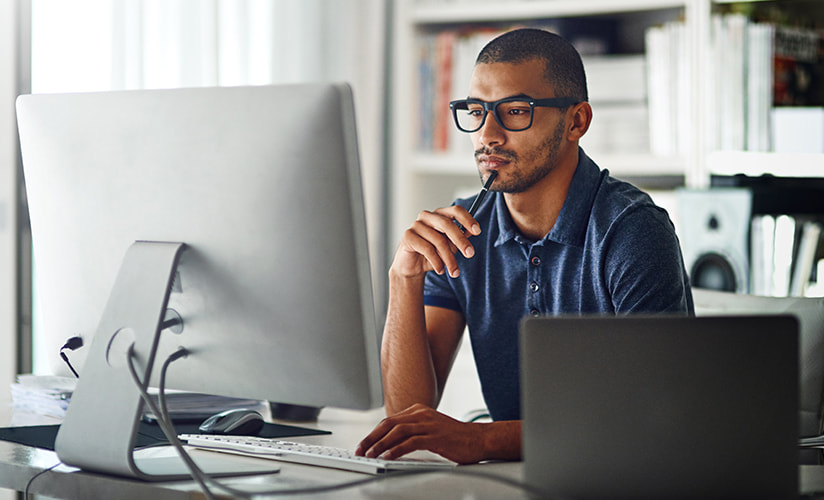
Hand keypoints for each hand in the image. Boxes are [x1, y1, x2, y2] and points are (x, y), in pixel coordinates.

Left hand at [355, 403, 488, 464]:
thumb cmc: (455, 438)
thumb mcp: (430, 429)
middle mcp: (421, 414)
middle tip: (360, 450)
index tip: (363, 445)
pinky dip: (396, 450)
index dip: (373, 433)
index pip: (389, 421)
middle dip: (371, 438)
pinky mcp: (436, 437)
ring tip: (370, 455)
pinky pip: (411, 442)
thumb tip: (390, 445)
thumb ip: (412, 432)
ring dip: (380, 444)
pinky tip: (388, 457)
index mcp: (418, 411)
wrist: (479, 439)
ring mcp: (428, 424)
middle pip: (388, 424)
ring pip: (397, 432)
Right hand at [392, 207, 480, 279]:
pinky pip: (427, 249)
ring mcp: (416, 225)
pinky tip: (440, 270)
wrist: (412, 267)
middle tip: (470, 254)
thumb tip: (471, 232)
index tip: (478, 231)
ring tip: (454, 272)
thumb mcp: (450, 247)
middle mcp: (427, 216)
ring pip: (438, 240)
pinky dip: (437, 262)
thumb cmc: (432, 254)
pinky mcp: (408, 236)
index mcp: (439, 215)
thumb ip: (460, 238)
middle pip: (447, 224)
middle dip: (461, 240)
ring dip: (449, 259)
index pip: (456, 211)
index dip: (468, 219)